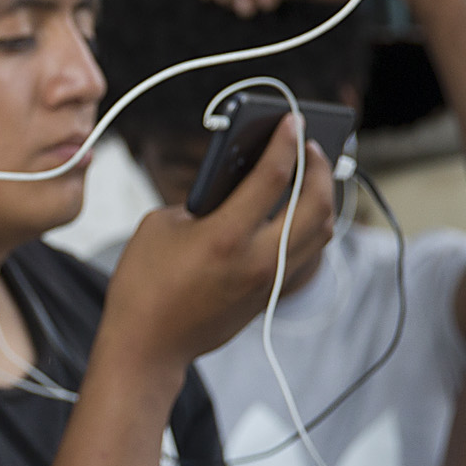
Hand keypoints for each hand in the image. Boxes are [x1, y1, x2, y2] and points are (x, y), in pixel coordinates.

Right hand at [100, 117, 332, 367]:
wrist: (147, 347)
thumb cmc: (143, 284)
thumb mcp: (160, 225)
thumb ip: (201, 200)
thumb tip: (233, 183)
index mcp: (225, 236)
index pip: (273, 175)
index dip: (286, 140)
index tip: (292, 118)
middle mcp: (257, 259)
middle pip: (316, 203)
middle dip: (319, 167)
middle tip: (311, 146)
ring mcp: (269, 280)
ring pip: (323, 230)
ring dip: (323, 197)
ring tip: (312, 175)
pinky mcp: (270, 296)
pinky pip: (309, 255)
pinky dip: (313, 229)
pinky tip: (301, 214)